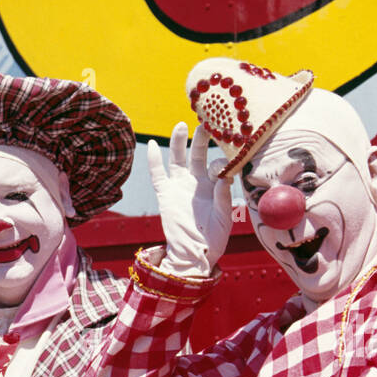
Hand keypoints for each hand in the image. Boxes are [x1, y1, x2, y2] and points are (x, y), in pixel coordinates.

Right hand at [147, 123, 232, 275]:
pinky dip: (153, 160)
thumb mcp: (224, 217)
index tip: (226, 158)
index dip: (221, 159)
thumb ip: (223, 197)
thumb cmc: (215, 237)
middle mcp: (197, 182)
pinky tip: (150, 144)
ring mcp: (180, 187)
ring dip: (178, 142)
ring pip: (177, 159)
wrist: (195, 254)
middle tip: (207, 122)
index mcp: (214, 185)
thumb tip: (224, 177)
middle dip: (201, 138)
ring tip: (181, 125)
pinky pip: (157, 175)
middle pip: (197, 154)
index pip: (218, 164)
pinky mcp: (165, 195)